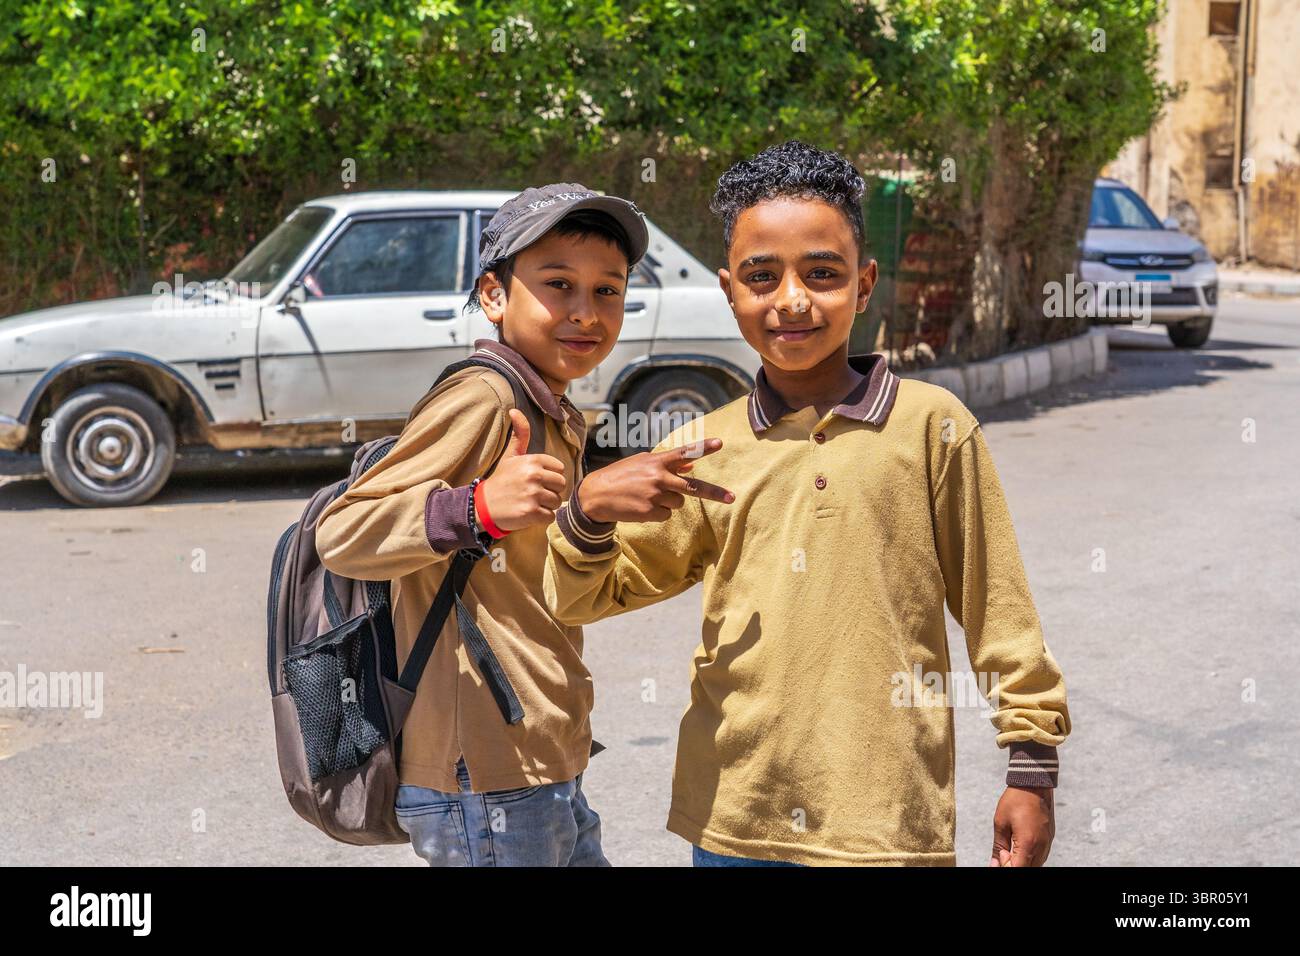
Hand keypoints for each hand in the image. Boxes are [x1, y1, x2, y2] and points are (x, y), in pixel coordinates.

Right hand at [478, 409, 567, 531]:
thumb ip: (520, 434)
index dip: (549, 476)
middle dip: (550, 491)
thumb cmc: (501, 480)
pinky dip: (541, 517)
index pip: (559, 469)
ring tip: (530, 502)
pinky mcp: (532, 512)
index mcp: (532, 460)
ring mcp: (533, 494)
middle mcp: (534, 475)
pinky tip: (529, 513)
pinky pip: (550, 516)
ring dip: (546, 505)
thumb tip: (515, 410)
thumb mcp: (510, 456)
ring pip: (556, 501)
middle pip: (561, 485)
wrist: (483, 506)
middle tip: (534, 493)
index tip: (535, 480)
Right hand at [577, 438, 733, 523]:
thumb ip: (667, 464)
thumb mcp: (642, 463)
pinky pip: (666, 515)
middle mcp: (658, 477)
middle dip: (714, 493)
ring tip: (648, 497)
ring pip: (679, 503)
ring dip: (669, 501)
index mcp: (657, 461)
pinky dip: (657, 513)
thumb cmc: (621, 476)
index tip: (720, 443)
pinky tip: (642, 507)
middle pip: (693, 487)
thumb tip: (689, 466)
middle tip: (732, 497)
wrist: (596, 495)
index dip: (703, 448)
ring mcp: (655, 496)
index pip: (684, 452)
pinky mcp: (649, 512)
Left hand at [989, 786, 1054, 866]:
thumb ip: (998, 847)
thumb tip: (994, 863)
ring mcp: (1047, 844)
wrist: (1034, 784)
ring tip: (1010, 848)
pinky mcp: (1049, 839)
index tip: (1000, 855)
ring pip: (1035, 865)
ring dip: (1022, 862)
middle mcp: (1041, 847)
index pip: (1017, 869)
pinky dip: (1029, 857)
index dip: (1005, 866)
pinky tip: (1020, 847)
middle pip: (1027, 869)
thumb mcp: (1001, 823)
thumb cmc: (1015, 801)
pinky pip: (1040, 856)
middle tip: (1003, 853)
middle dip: (1013, 865)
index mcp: (1028, 844)